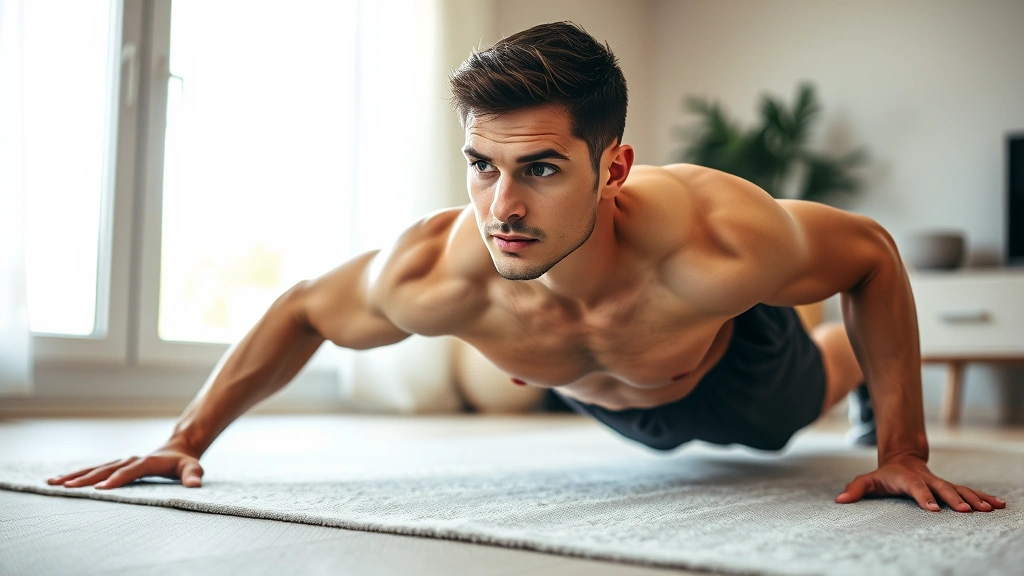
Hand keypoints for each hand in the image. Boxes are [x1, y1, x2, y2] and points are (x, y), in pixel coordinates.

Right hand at [45, 443, 204, 489]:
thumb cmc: (185, 462)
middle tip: (67, 487)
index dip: (117, 479)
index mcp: (147, 461)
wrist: (178, 448)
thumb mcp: (193, 467)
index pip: (130, 471)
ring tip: (54, 483)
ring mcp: (121, 461)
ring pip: (95, 468)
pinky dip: (76, 474)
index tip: (101, 488)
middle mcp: (130, 459)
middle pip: (106, 469)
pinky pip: (93, 470)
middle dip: (87, 478)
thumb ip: (193, 475)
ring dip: (75, 475)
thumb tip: (195, 485)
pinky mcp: (115, 465)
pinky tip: (58, 480)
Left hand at [835, 454, 1005, 511]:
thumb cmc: (884, 475)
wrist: (902, 458)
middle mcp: (927, 480)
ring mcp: (940, 482)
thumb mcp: (867, 481)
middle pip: (943, 488)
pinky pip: (969, 492)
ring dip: (975, 499)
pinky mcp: (950, 486)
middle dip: (955, 500)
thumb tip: (839, 501)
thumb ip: (854, 489)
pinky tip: (998, 505)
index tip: (934, 509)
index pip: (916, 489)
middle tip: (968, 512)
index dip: (924, 498)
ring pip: (959, 489)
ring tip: (990, 509)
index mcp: (907, 479)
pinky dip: (983, 497)